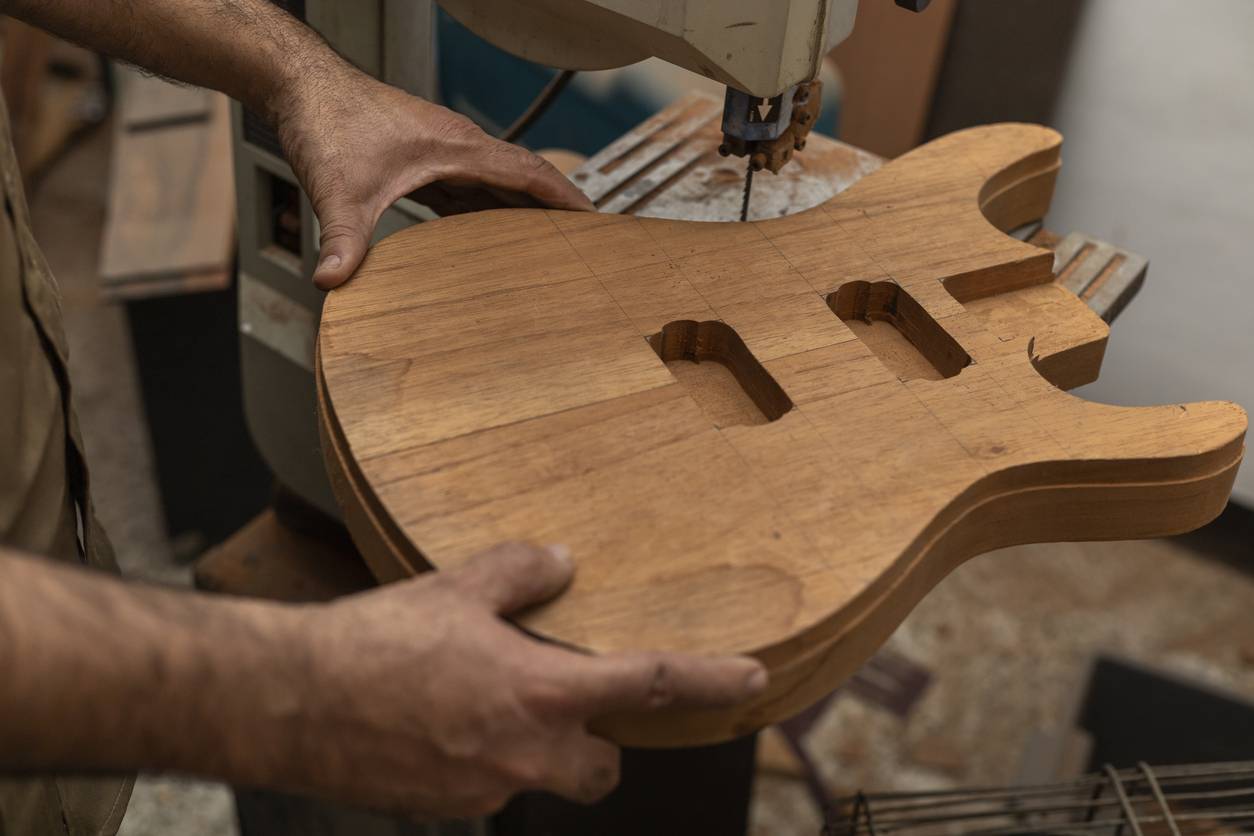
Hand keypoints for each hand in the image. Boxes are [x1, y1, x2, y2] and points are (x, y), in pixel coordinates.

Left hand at [274, 67, 595, 290]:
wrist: (301, 85)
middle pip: (523, 181)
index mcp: (458, 149)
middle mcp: (458, 147)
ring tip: (548, 248)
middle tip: (586, 244)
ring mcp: (442, 151)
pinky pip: (469, 189)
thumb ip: (342, 238)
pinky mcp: (423, 159)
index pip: (529, 173)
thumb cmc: (326, 120)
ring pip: (496, 185)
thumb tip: (333, 281)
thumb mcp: (338, 189)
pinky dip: (486, 211)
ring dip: (522, 212)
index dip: (565, 198)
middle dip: (555, 210)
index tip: (596, 220)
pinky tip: (487, 238)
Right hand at [281, 543, 766, 817]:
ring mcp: (486, 790)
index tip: (754, 677)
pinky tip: (441, 720)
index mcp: (539, 693)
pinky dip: (485, 756)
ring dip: (536, 746)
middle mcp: (524, 754)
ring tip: (483, 698)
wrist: (287, 703)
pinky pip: (490, 785)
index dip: (710, 680)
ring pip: (543, 775)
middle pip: (604, 768)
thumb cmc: (371, 644)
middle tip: (568, 698)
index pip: (649, 685)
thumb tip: (560, 562)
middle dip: (601, 741)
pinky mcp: (447, 808)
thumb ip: (520, 572)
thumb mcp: (454, 587)